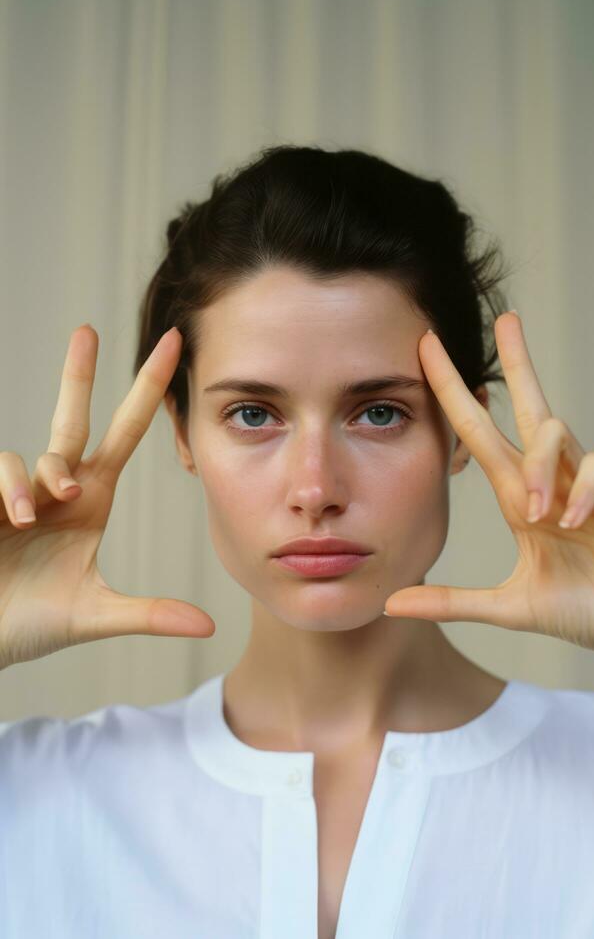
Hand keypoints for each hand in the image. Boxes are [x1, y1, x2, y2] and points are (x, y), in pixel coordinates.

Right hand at [0, 324, 213, 671]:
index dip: (148, 391)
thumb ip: (149, 614)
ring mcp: (17, 491)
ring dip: (36, 482)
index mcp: (91, 499)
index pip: (125, 432)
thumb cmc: (29, 625)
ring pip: (33, 457)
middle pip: (72, 417)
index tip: (170, 347)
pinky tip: (10, 521)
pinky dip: (8, 492)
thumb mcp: (94, 616)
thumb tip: (208, 627)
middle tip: (89, 331)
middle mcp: (56, 486)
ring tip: (28, 522)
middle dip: (79, 374)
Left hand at [384, 313, 593, 671]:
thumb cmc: (590, 611)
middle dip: (517, 362)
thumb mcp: (512, 606)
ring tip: (538, 516)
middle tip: (505, 319)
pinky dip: (581, 492)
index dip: (455, 395)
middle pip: (531, 406)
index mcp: (524, 497)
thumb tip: (392, 603)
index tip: (429, 354)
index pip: (480, 435)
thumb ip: (454, 601)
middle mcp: (556, 478)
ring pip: (556, 433)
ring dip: (538, 468)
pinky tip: (573, 523)